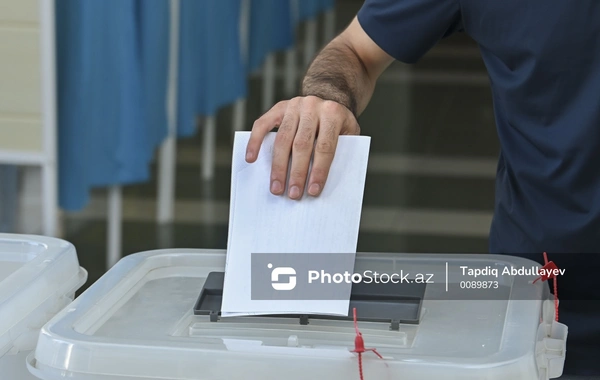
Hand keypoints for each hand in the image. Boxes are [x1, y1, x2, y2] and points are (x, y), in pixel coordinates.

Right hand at [245, 96, 359, 198]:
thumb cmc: (339, 124)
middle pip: (301, 144)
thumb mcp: (349, 134)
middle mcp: (312, 107)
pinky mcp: (279, 107)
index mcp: (333, 114)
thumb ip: (341, 152)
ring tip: (276, 187)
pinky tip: (251, 159)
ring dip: (278, 166)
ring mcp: (294, 106)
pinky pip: (262, 124)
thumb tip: (322, 182)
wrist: (329, 96)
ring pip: (282, 139)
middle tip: (293, 194)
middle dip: (296, 172)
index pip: (325, 147)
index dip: (319, 171)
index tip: (313, 191)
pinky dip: (255, 142)